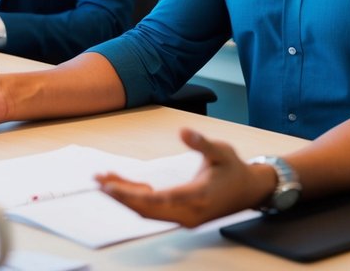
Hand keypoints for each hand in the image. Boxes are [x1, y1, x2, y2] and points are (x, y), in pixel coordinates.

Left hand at [95, 128, 276, 227]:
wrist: (250, 191)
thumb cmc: (235, 170)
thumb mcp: (222, 151)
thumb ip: (202, 143)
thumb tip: (184, 131)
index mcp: (197, 198)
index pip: (158, 200)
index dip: (132, 195)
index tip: (111, 187)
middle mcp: (188, 213)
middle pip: (146, 210)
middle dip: (121, 196)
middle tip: (99, 181)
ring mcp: (184, 218)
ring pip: (147, 212)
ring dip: (126, 198)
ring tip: (105, 181)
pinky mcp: (181, 216)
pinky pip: (153, 211)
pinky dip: (137, 198)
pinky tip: (124, 185)